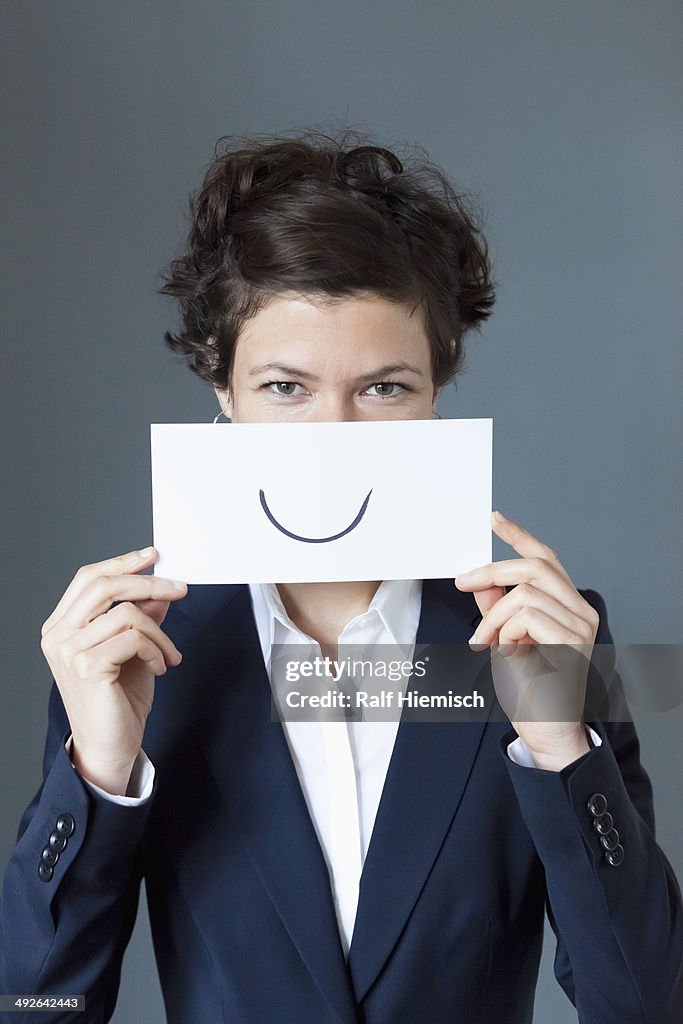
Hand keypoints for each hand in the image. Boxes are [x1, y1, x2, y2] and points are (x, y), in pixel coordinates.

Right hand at [40, 547, 186, 793]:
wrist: (110, 745)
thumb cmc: (118, 699)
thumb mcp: (134, 648)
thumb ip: (141, 616)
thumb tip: (160, 588)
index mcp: (62, 626)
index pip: (88, 578)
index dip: (121, 562)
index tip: (152, 556)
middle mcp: (58, 635)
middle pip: (104, 585)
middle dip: (149, 583)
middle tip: (179, 589)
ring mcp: (68, 651)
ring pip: (127, 613)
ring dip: (159, 633)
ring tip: (168, 655)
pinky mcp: (87, 666)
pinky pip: (134, 638)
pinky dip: (156, 650)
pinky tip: (160, 668)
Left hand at [454, 511, 599, 769]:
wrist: (545, 730)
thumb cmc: (530, 689)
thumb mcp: (503, 638)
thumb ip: (497, 608)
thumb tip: (482, 582)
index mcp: (568, 606)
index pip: (546, 559)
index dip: (519, 537)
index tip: (495, 520)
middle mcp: (582, 611)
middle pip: (535, 567)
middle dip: (492, 572)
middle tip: (463, 583)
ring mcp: (582, 627)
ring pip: (525, 594)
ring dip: (494, 617)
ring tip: (486, 642)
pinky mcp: (573, 643)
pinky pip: (528, 617)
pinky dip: (505, 631)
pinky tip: (505, 653)